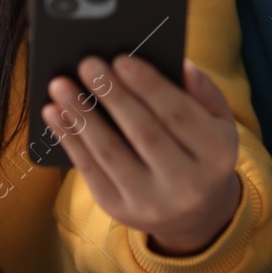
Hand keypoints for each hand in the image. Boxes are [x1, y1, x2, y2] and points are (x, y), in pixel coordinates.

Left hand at [43, 55, 242, 255]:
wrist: (194, 212)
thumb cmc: (200, 149)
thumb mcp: (217, 120)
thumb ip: (203, 91)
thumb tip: (182, 65)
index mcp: (217, 155)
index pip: (180, 116)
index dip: (149, 87)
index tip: (121, 59)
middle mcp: (188, 185)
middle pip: (143, 133)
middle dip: (112, 95)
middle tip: (87, 63)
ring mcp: (151, 202)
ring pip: (110, 153)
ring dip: (81, 115)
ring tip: (60, 85)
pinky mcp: (120, 210)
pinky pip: (90, 170)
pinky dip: (69, 139)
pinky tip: (54, 113)